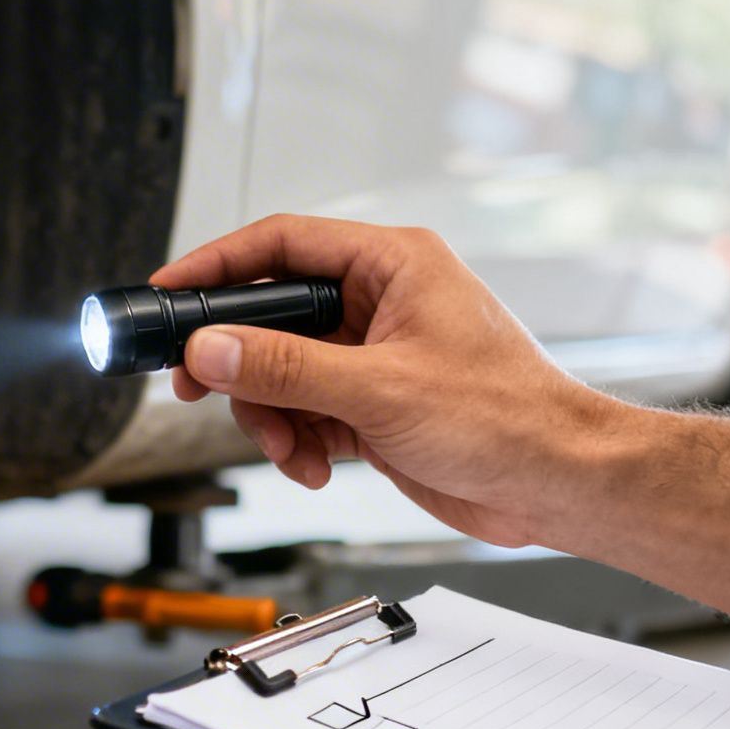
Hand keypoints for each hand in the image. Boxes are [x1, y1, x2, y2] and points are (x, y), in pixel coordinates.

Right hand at [153, 215, 624, 547]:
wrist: (559, 484)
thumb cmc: (510, 418)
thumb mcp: (380, 391)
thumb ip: (286, 368)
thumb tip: (214, 349)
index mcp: (392, 264)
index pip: (282, 244)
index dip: (218, 264)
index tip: (170, 290)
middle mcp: (380, 301)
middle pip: (272, 315)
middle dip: (239, 362)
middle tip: (198, 386)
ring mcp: (375, 354)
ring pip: (281, 371)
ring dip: (271, 415)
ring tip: (290, 448)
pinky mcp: (373, 404)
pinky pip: (305, 411)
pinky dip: (298, 441)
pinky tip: (315, 464)